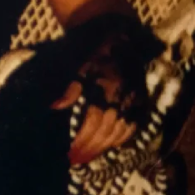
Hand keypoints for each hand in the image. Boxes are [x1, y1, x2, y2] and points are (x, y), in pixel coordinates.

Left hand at [50, 21, 153, 165]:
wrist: (116, 34)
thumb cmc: (90, 50)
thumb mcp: (75, 64)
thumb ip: (67, 88)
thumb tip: (54, 108)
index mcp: (107, 88)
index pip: (94, 124)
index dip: (81, 142)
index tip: (68, 153)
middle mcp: (124, 97)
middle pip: (106, 133)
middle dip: (89, 150)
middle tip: (74, 160)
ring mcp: (134, 100)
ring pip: (120, 132)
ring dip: (102, 148)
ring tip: (87, 156)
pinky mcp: (140, 100)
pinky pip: (133, 126)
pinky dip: (120, 139)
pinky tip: (108, 145)